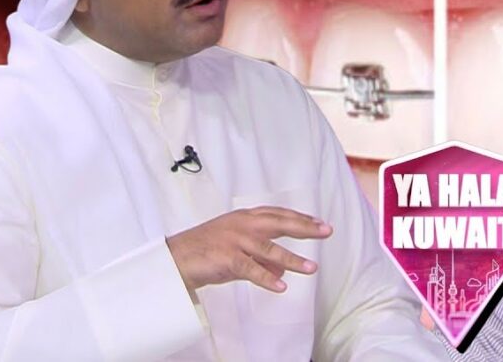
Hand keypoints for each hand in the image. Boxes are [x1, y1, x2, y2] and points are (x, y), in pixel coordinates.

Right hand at [166, 206, 332, 293]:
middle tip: (327, 231)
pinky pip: (252, 270)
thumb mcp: (237, 250)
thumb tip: (283, 272)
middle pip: (280, 223)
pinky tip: (282, 287)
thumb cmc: (206, 251)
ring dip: (293, 260)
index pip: (278, 214)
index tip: (319, 222)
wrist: (175, 258)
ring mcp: (235, 241)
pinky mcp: (227, 258)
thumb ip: (261, 258)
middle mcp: (243, 225)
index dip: (300, 217)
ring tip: (312, 268)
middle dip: (305, 227)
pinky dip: (268, 279)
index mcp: (245, 217)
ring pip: (270, 249)